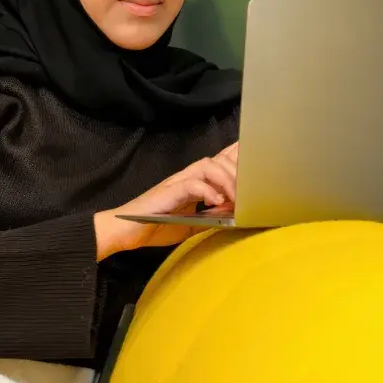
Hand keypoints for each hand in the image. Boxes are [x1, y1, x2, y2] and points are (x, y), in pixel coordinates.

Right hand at [94, 142, 238, 259]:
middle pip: (218, 159)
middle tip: (252, 188)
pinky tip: (216, 203)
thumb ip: (210, 219)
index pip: (218, 161)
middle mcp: (186, 177)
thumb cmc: (154, 225)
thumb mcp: (190, 225)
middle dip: (239, 169)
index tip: (258, 153)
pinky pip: (192, 183)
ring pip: (208, 166)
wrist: (125, 230)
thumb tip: (233, 218)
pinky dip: (208, 191)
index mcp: (193, 183)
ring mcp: (177, 182)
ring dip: (226, 180)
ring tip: (235, 200)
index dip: (237, 154)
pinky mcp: (168, 191)